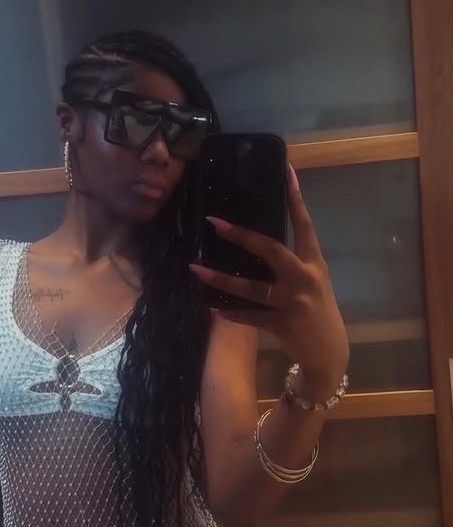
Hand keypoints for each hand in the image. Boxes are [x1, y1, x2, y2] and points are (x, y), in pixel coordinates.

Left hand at [190, 164, 348, 397]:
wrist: (330, 355)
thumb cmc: (317, 313)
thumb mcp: (311, 284)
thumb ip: (291, 265)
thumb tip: (255, 245)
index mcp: (314, 263)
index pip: (304, 225)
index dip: (295, 198)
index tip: (286, 171)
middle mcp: (304, 278)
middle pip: (271, 249)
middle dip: (241, 235)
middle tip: (214, 223)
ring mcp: (293, 301)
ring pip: (251, 287)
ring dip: (220, 279)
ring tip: (196, 268)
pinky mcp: (281, 324)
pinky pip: (248, 316)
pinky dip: (229, 313)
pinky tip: (211, 307)